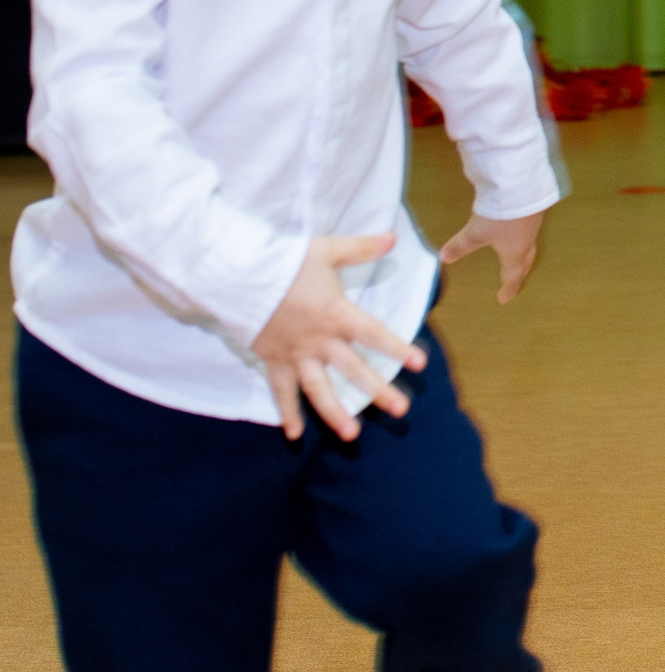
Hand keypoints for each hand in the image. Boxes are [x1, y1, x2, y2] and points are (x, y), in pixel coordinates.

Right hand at [250, 234, 419, 442]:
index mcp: (336, 314)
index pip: (374, 334)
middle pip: (353, 370)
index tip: (420, 364)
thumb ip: (361, 248)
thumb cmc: (283, 262)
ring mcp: (295, 354)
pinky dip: (287, 412)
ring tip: (353, 434)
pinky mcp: (273, 360)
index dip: (397, 348)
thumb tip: (393, 237)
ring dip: (335, 413)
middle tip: (401, 411)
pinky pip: (281, 390)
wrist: (236, 276)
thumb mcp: (326, 250)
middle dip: (378, 391)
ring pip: (319, 389)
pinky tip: (294, 434)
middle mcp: (319, 340)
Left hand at [439, 210, 544, 303]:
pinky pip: (529, 229)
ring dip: (524, 253)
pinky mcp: (532, 208)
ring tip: (518, 254)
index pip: (512, 274)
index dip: (508, 287)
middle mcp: (526, 240)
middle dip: (520, 272)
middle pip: (525, 261)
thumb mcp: (475, 233)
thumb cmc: (499, 217)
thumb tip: (444, 258)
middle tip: (516, 280)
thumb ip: (461, 245)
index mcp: (515, 251)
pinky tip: (517, 229)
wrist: (520, 187)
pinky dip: (523, 236)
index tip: (503, 299)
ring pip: (529, 244)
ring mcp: (532, 223)